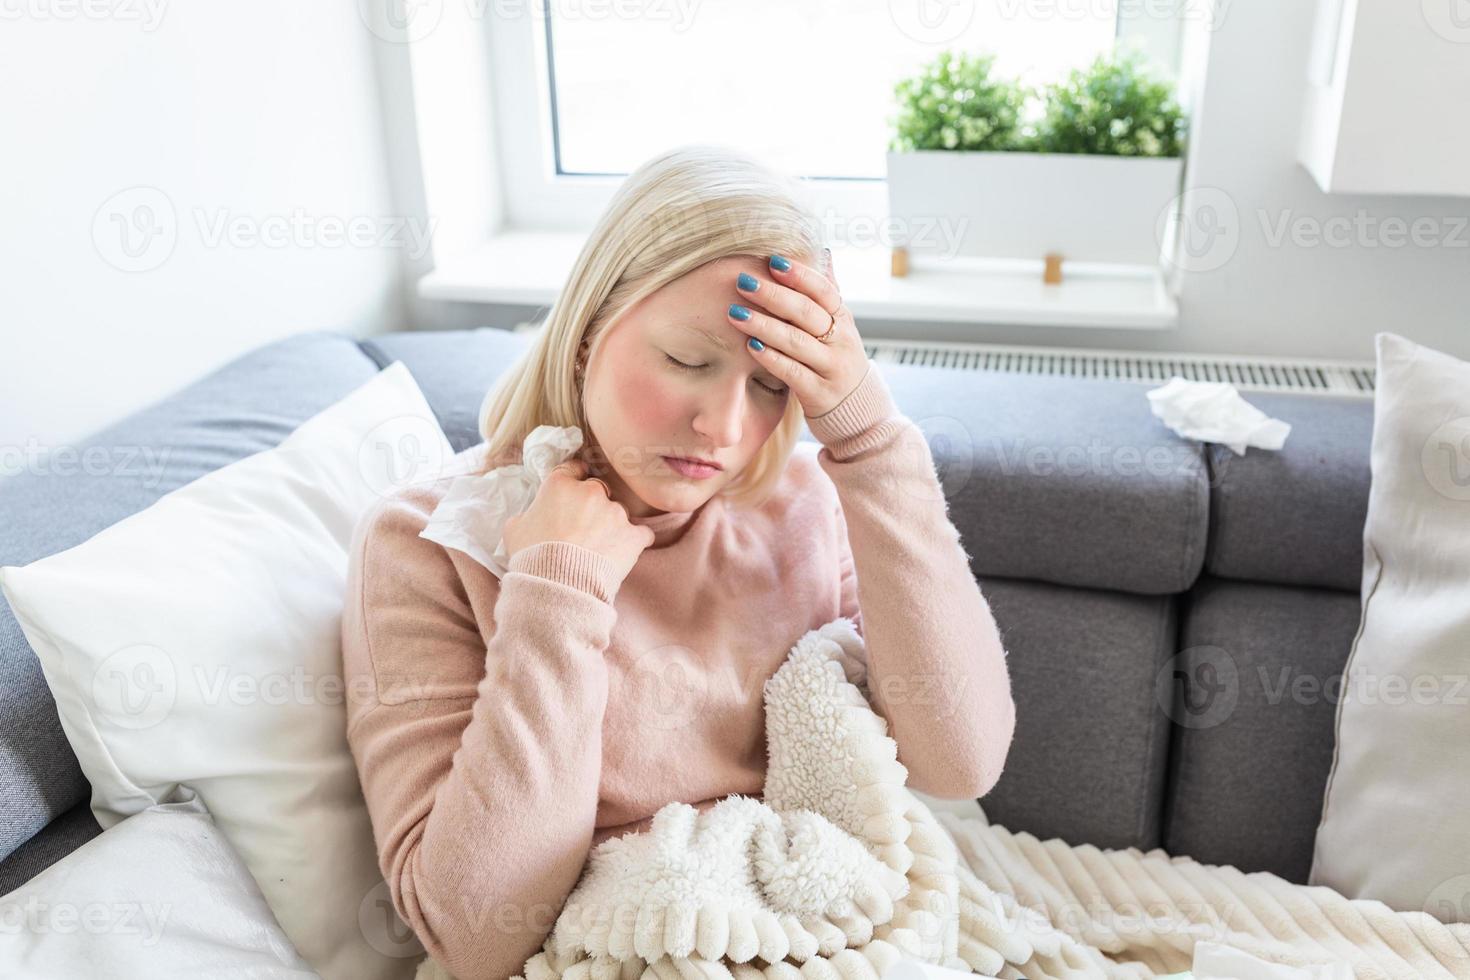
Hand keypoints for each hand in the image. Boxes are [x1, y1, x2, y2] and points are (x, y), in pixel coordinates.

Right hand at [502, 457, 655, 586]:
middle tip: (582, 528)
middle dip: (592, 505)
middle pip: (597, 489)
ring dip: (611, 525)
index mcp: (560, 485)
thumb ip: (528, 514)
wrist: (558, 586)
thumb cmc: (532, 557)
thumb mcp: (514, 529)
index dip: (573, 478)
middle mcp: (591, 492)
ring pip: (617, 512)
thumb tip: (531, 517)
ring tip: (598, 549)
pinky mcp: (633, 535)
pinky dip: (634, 542)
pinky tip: (623, 554)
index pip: (572, 468)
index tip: (574, 488)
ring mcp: (615, 512)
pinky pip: (641, 534)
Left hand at [728, 250, 868, 419]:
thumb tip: (824, 253)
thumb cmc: (836, 359)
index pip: (823, 291)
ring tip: (735, 314)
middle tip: (743, 282)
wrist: (857, 409)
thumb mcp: (839, 327)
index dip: (799, 275)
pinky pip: (793, 373)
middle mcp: (841, 341)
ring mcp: (831, 368)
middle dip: (773, 295)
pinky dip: (772, 359)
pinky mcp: (819, 393)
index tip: (772, 261)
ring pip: (797, 342)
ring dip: (764, 326)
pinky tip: (751, 346)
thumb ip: (827, 294)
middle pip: (806, 313)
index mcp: (843, 319)